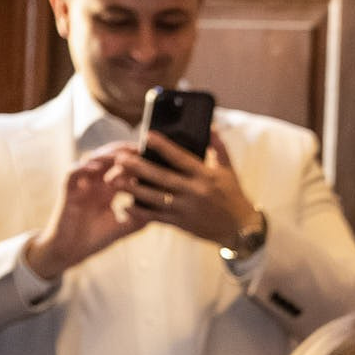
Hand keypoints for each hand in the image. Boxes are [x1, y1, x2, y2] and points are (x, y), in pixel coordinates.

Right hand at [26, 141, 144, 278]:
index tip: (152, 156)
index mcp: (108, 189)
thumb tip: (164, 207)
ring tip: (121, 156)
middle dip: (123, 151)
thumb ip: (141, 216)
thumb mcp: (124, 227)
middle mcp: (95, 183)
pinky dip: (83, 167)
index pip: (123, 167)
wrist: (70, 252)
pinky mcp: (67, 191)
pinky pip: (72, 173)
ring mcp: (81, 185)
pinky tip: (95, 168)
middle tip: (138, 149)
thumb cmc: (96, 238)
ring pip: (92, 160)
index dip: (135, 160)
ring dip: (105, 156)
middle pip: (108, 157)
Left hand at [108, 130, 257, 250]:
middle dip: (139, 168)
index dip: (164, 146)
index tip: (147, 136)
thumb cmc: (233, 195)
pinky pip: (157, 217)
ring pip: (155, 199)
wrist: (240, 228)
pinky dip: (141, 212)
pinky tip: (126, 205)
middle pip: (162, 178)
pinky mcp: (181, 223)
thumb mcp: (229, 170)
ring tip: (115, 181)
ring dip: (133, 190)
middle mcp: (195, 192)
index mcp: (206, 176)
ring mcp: (186, 209)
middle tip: (120, 159)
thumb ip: (218, 148)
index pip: (181, 158)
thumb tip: (211, 126)